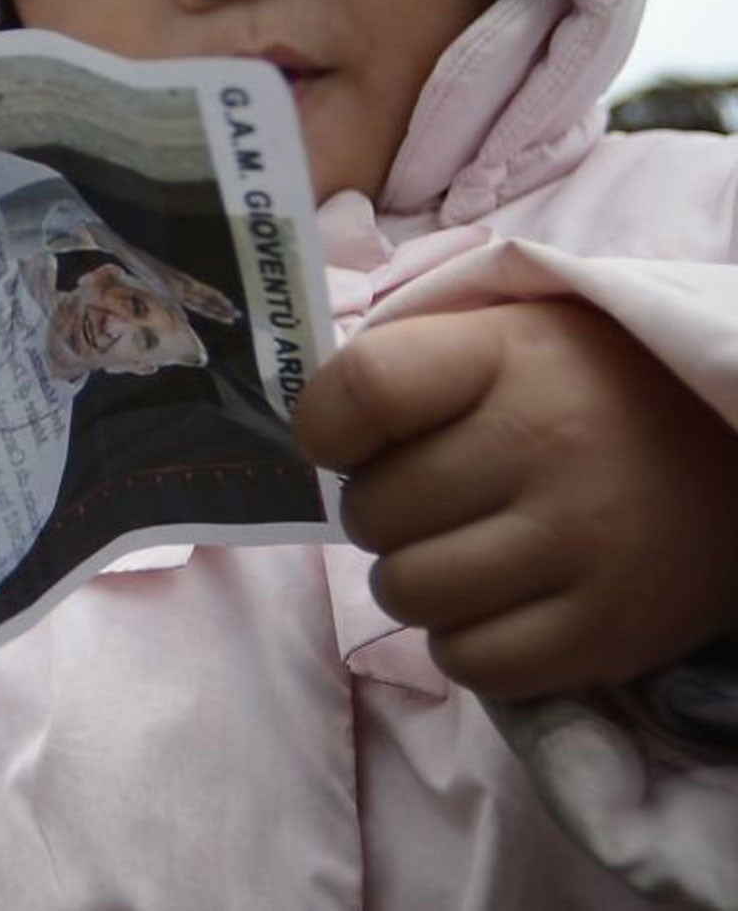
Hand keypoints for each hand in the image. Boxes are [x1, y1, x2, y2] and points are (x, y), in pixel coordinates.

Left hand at [294, 300, 737, 700]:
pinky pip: (473, 663)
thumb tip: (306, 432)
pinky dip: (463, 642)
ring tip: (455, 551)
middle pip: (374, 510)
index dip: (324, 424)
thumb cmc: (586, 386)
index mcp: (508, 357)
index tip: (338, 439)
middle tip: (423, 500)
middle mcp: (546, 448)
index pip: (364, 390)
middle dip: (378, 511)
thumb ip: (404, 365)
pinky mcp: (609, 631)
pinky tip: (492, 601)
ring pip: (410, 593)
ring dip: (412, 580)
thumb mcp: (503, 336)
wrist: (733, 450)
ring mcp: (582, 545)